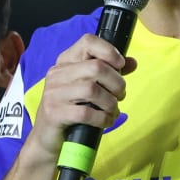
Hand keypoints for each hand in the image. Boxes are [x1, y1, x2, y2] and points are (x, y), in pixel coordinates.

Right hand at [27, 33, 136, 159]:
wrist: (48, 137)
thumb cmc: (71, 109)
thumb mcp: (88, 87)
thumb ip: (109, 73)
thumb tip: (132, 62)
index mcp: (65, 62)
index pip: (88, 42)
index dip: (109, 51)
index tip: (120, 65)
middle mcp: (57, 74)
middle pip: (96, 67)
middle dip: (116, 83)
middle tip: (120, 95)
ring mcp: (54, 93)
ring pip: (92, 90)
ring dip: (110, 103)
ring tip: (113, 111)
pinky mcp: (54, 113)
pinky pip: (86, 113)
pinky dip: (102, 118)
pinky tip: (105, 121)